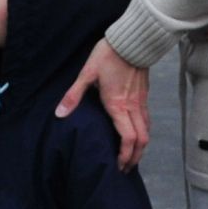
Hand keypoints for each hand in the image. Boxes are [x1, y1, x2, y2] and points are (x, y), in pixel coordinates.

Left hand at [55, 37, 149, 169]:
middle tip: (125, 168)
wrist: (132, 40)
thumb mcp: (87, 74)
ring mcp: (141, 101)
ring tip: (131, 156)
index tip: (118, 166)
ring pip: (147, 131)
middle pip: (141, 140)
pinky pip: (147, 120)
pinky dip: (143, 133)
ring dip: (140, 147)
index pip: (128, 138)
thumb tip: (60, 113)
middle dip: (135, 157)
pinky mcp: (144, 95)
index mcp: (118, 105)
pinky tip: (136, 134)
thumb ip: (74, 95)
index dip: (125, 155)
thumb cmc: (109, 55)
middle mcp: (133, 107)